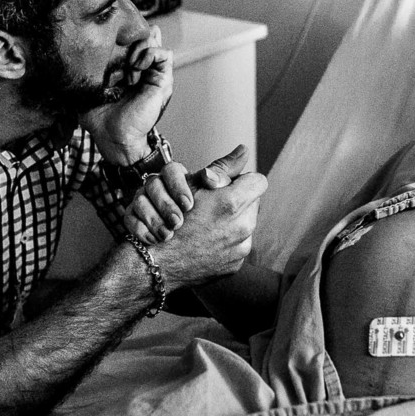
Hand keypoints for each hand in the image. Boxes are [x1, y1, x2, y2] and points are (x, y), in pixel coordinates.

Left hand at [81, 25, 173, 162]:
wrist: (114, 138)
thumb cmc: (100, 119)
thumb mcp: (86, 90)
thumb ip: (81, 75)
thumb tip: (63, 61)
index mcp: (127, 69)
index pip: (130, 39)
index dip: (121, 34)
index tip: (106, 43)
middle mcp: (143, 69)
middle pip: (145, 34)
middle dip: (132, 35)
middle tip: (119, 48)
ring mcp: (154, 74)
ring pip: (156, 40)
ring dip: (140, 46)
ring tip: (128, 62)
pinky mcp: (162, 81)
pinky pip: (165, 54)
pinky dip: (150, 54)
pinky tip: (136, 65)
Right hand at [141, 148, 265, 290]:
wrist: (156, 263)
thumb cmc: (167, 220)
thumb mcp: (192, 186)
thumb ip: (222, 168)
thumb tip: (244, 149)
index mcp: (232, 203)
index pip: (257, 181)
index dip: (241, 181)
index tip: (227, 186)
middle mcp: (242, 228)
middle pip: (252, 203)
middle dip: (237, 201)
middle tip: (214, 204)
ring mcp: (240, 249)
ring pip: (246, 225)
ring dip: (232, 221)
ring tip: (208, 223)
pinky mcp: (236, 265)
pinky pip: (239, 245)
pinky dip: (227, 241)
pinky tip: (207, 240)